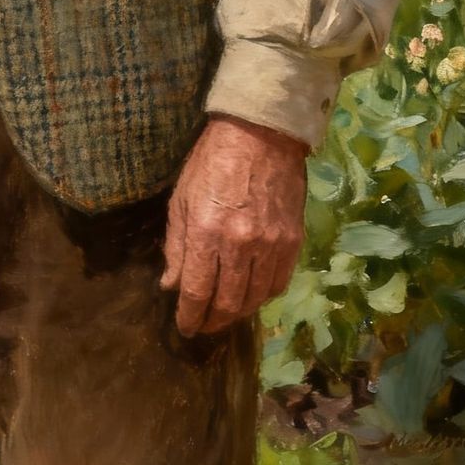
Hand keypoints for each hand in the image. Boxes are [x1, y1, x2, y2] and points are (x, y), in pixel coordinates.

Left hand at [159, 114, 307, 336]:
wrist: (259, 136)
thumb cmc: (210, 163)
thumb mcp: (181, 199)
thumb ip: (177, 246)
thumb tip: (171, 285)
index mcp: (207, 232)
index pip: (198, 291)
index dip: (190, 316)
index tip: (184, 328)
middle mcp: (241, 245)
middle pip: (228, 303)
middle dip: (213, 320)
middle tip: (203, 326)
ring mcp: (271, 246)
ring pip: (255, 299)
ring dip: (238, 313)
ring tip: (224, 315)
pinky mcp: (293, 243)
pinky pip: (278, 283)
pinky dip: (263, 296)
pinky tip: (251, 295)